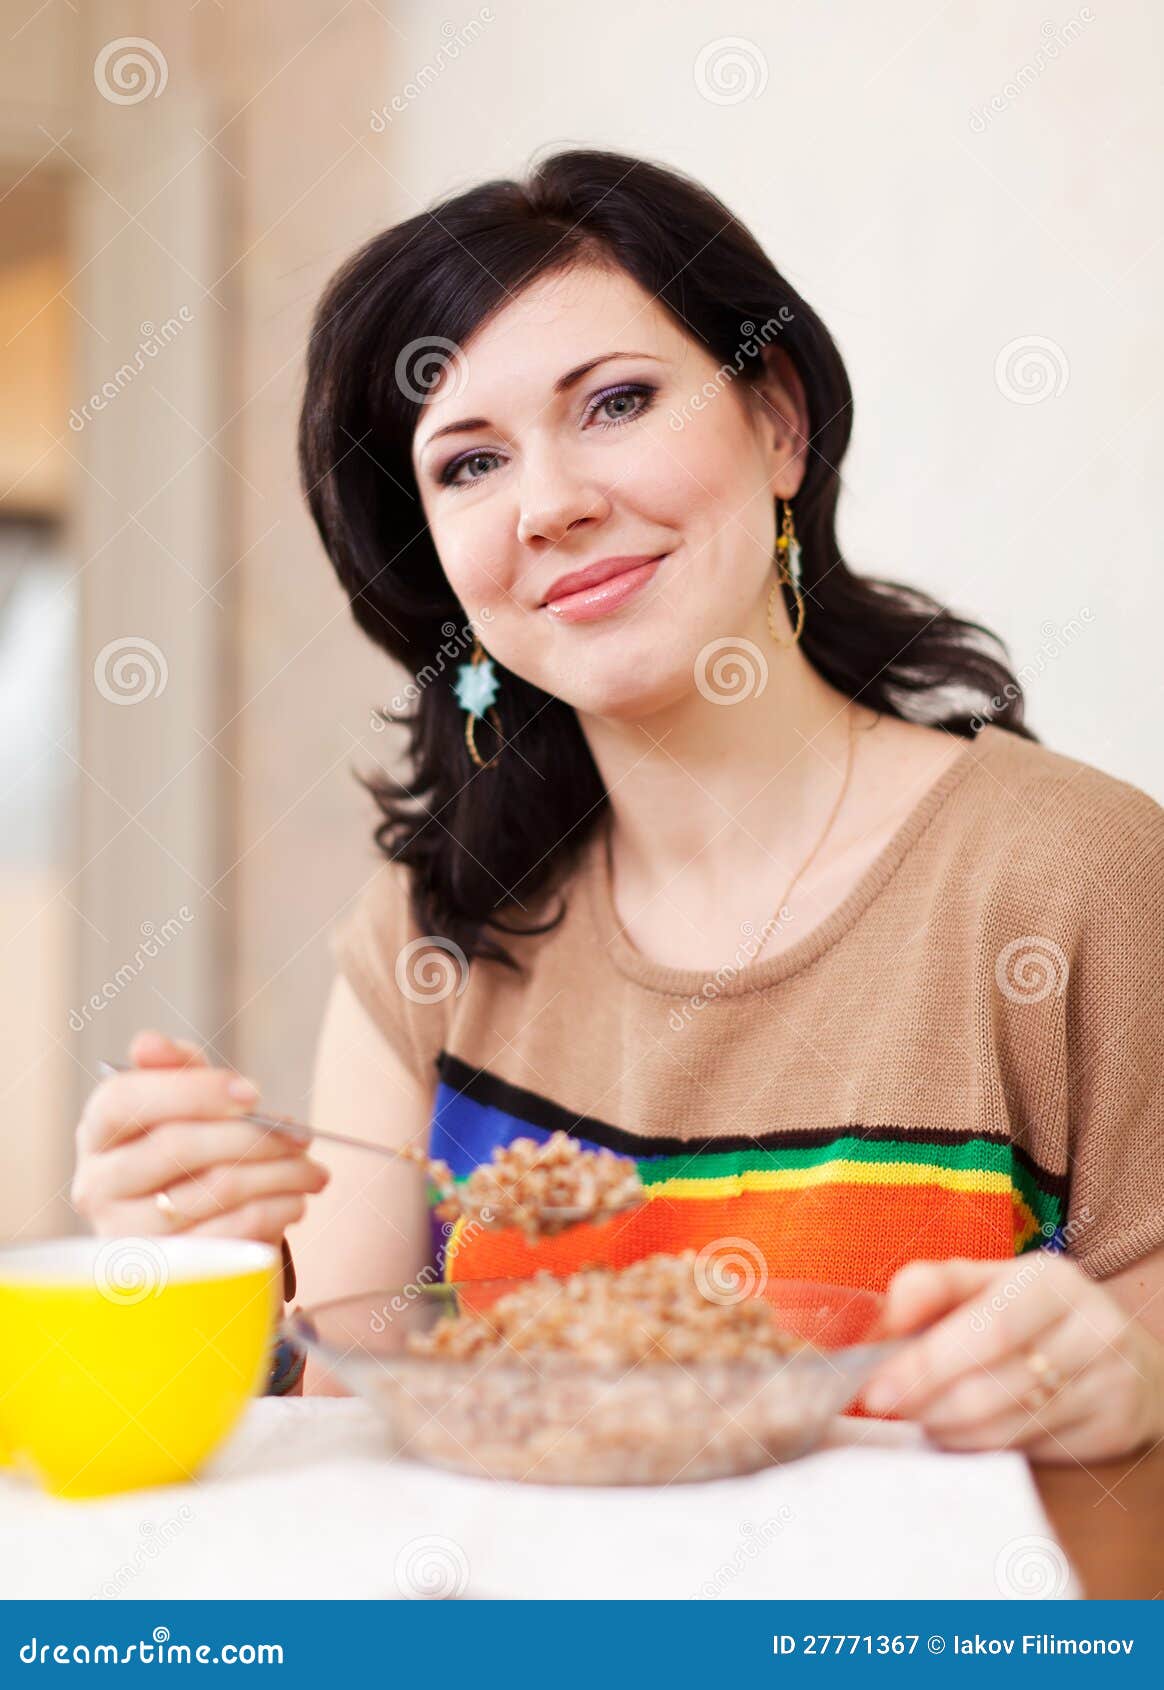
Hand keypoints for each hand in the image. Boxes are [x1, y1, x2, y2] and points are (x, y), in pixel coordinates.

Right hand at [71, 1029, 329, 1246]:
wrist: (195, 1237)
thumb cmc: (191, 1155)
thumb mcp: (185, 1105)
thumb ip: (176, 1069)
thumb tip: (149, 1044)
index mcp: (98, 1131)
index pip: (126, 1100)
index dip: (192, 1090)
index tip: (254, 1093)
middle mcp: (97, 1185)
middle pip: (176, 1147)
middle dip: (253, 1135)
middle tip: (301, 1134)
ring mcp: (126, 1235)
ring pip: (213, 1192)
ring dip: (279, 1175)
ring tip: (311, 1169)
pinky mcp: (164, 1274)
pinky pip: (230, 1236)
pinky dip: (275, 1212)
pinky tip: (296, 1201)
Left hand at [863, 1254, 1163, 1461]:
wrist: (1121, 1355)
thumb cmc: (1033, 1314)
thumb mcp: (988, 1283)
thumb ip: (933, 1287)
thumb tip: (885, 1314)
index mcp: (1052, 1280)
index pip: (986, 1329)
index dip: (925, 1362)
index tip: (875, 1384)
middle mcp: (1091, 1329)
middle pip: (994, 1385)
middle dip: (926, 1400)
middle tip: (885, 1404)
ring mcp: (1109, 1383)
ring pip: (1007, 1425)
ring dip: (947, 1426)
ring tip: (920, 1414)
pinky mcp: (1112, 1430)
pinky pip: (1028, 1450)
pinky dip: (980, 1445)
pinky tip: (959, 1430)